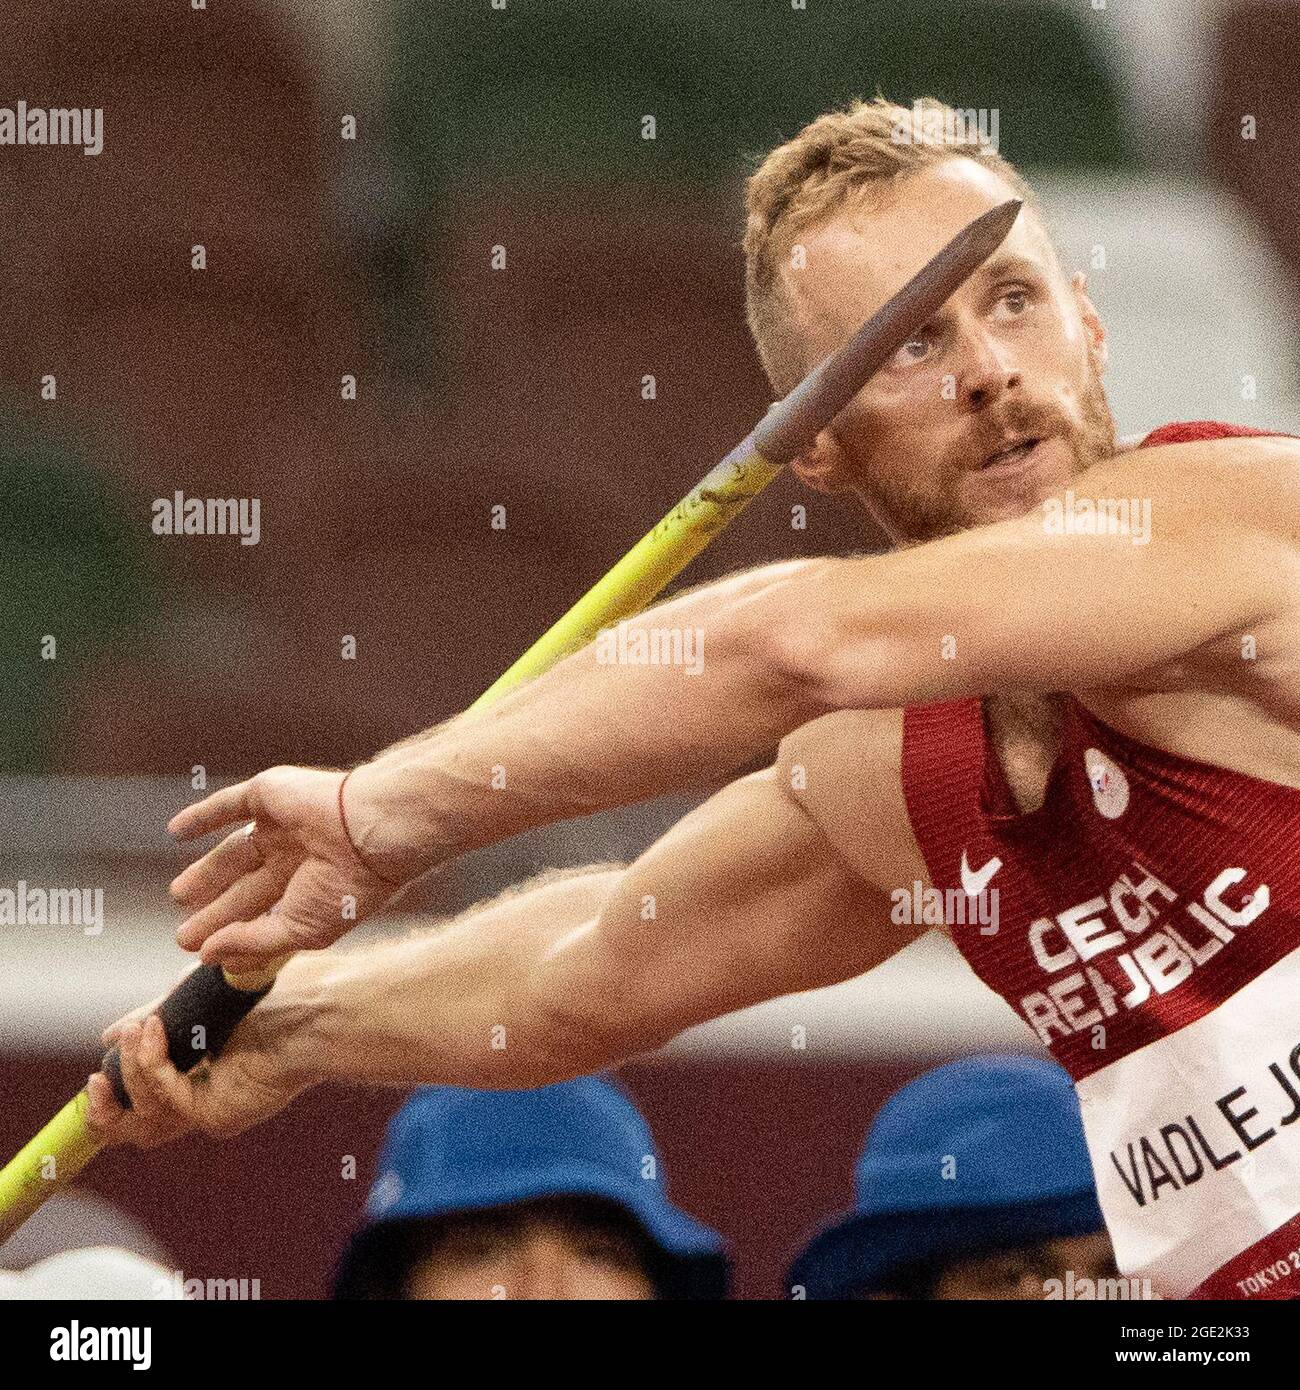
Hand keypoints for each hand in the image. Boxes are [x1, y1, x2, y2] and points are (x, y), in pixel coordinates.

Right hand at [86, 1010, 310, 1148]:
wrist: (314, 1006)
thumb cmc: (271, 993)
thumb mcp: (195, 997)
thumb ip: (154, 1017)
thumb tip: (109, 1036)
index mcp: (196, 1074)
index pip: (139, 1101)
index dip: (110, 1093)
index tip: (99, 1064)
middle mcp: (201, 1098)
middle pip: (133, 1130)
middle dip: (104, 1108)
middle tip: (98, 1077)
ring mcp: (210, 1109)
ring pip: (142, 1121)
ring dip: (129, 1073)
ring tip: (136, 1030)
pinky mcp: (218, 1115)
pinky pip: (165, 1100)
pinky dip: (150, 1065)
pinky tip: (152, 1031)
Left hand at [167, 764, 431, 973]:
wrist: (369, 830)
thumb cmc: (346, 886)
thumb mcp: (298, 929)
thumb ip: (251, 942)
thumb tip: (207, 954)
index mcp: (312, 890)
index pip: (266, 916)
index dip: (235, 934)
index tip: (205, 953)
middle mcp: (298, 858)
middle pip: (247, 888)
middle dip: (216, 911)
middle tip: (184, 934)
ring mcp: (283, 825)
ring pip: (235, 852)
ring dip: (206, 872)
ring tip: (177, 894)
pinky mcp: (269, 795)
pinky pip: (228, 805)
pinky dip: (201, 816)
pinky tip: (176, 831)